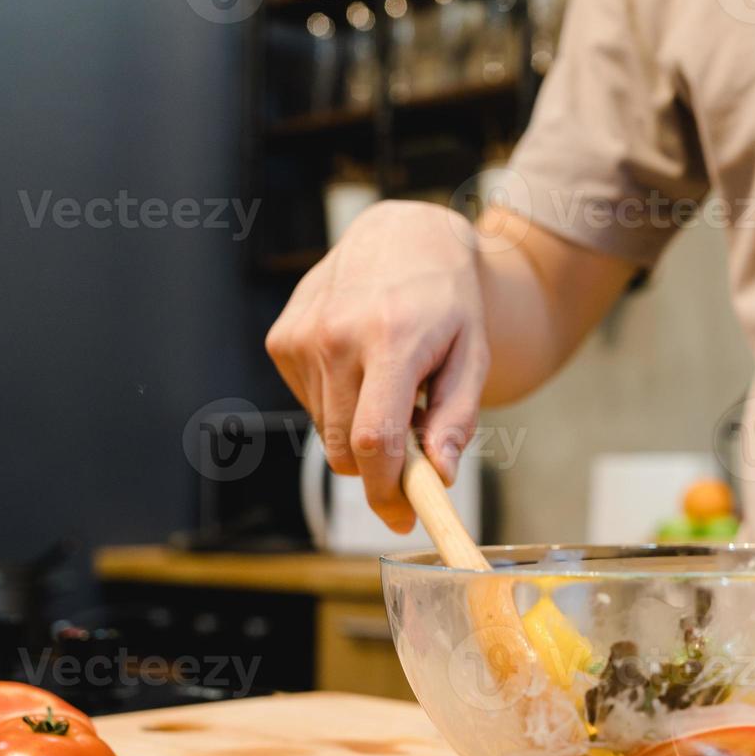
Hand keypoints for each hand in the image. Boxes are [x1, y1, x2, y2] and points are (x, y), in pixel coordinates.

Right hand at [265, 200, 490, 531]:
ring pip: (327, 432)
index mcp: (390, 339)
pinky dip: (338, 404)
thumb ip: (456, 417)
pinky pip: (309, 406)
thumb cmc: (447, 303)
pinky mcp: (281, 339)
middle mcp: (336, 335)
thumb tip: (438, 475)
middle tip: (412, 458)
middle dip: (378, 471)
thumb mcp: (473, 355)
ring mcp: (302, 336)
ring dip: (359, 430)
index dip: (386, 490)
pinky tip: (360, 367)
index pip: (374, 439)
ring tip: (389, 386)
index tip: (403, 517)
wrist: (402, 237)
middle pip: (345, 448)